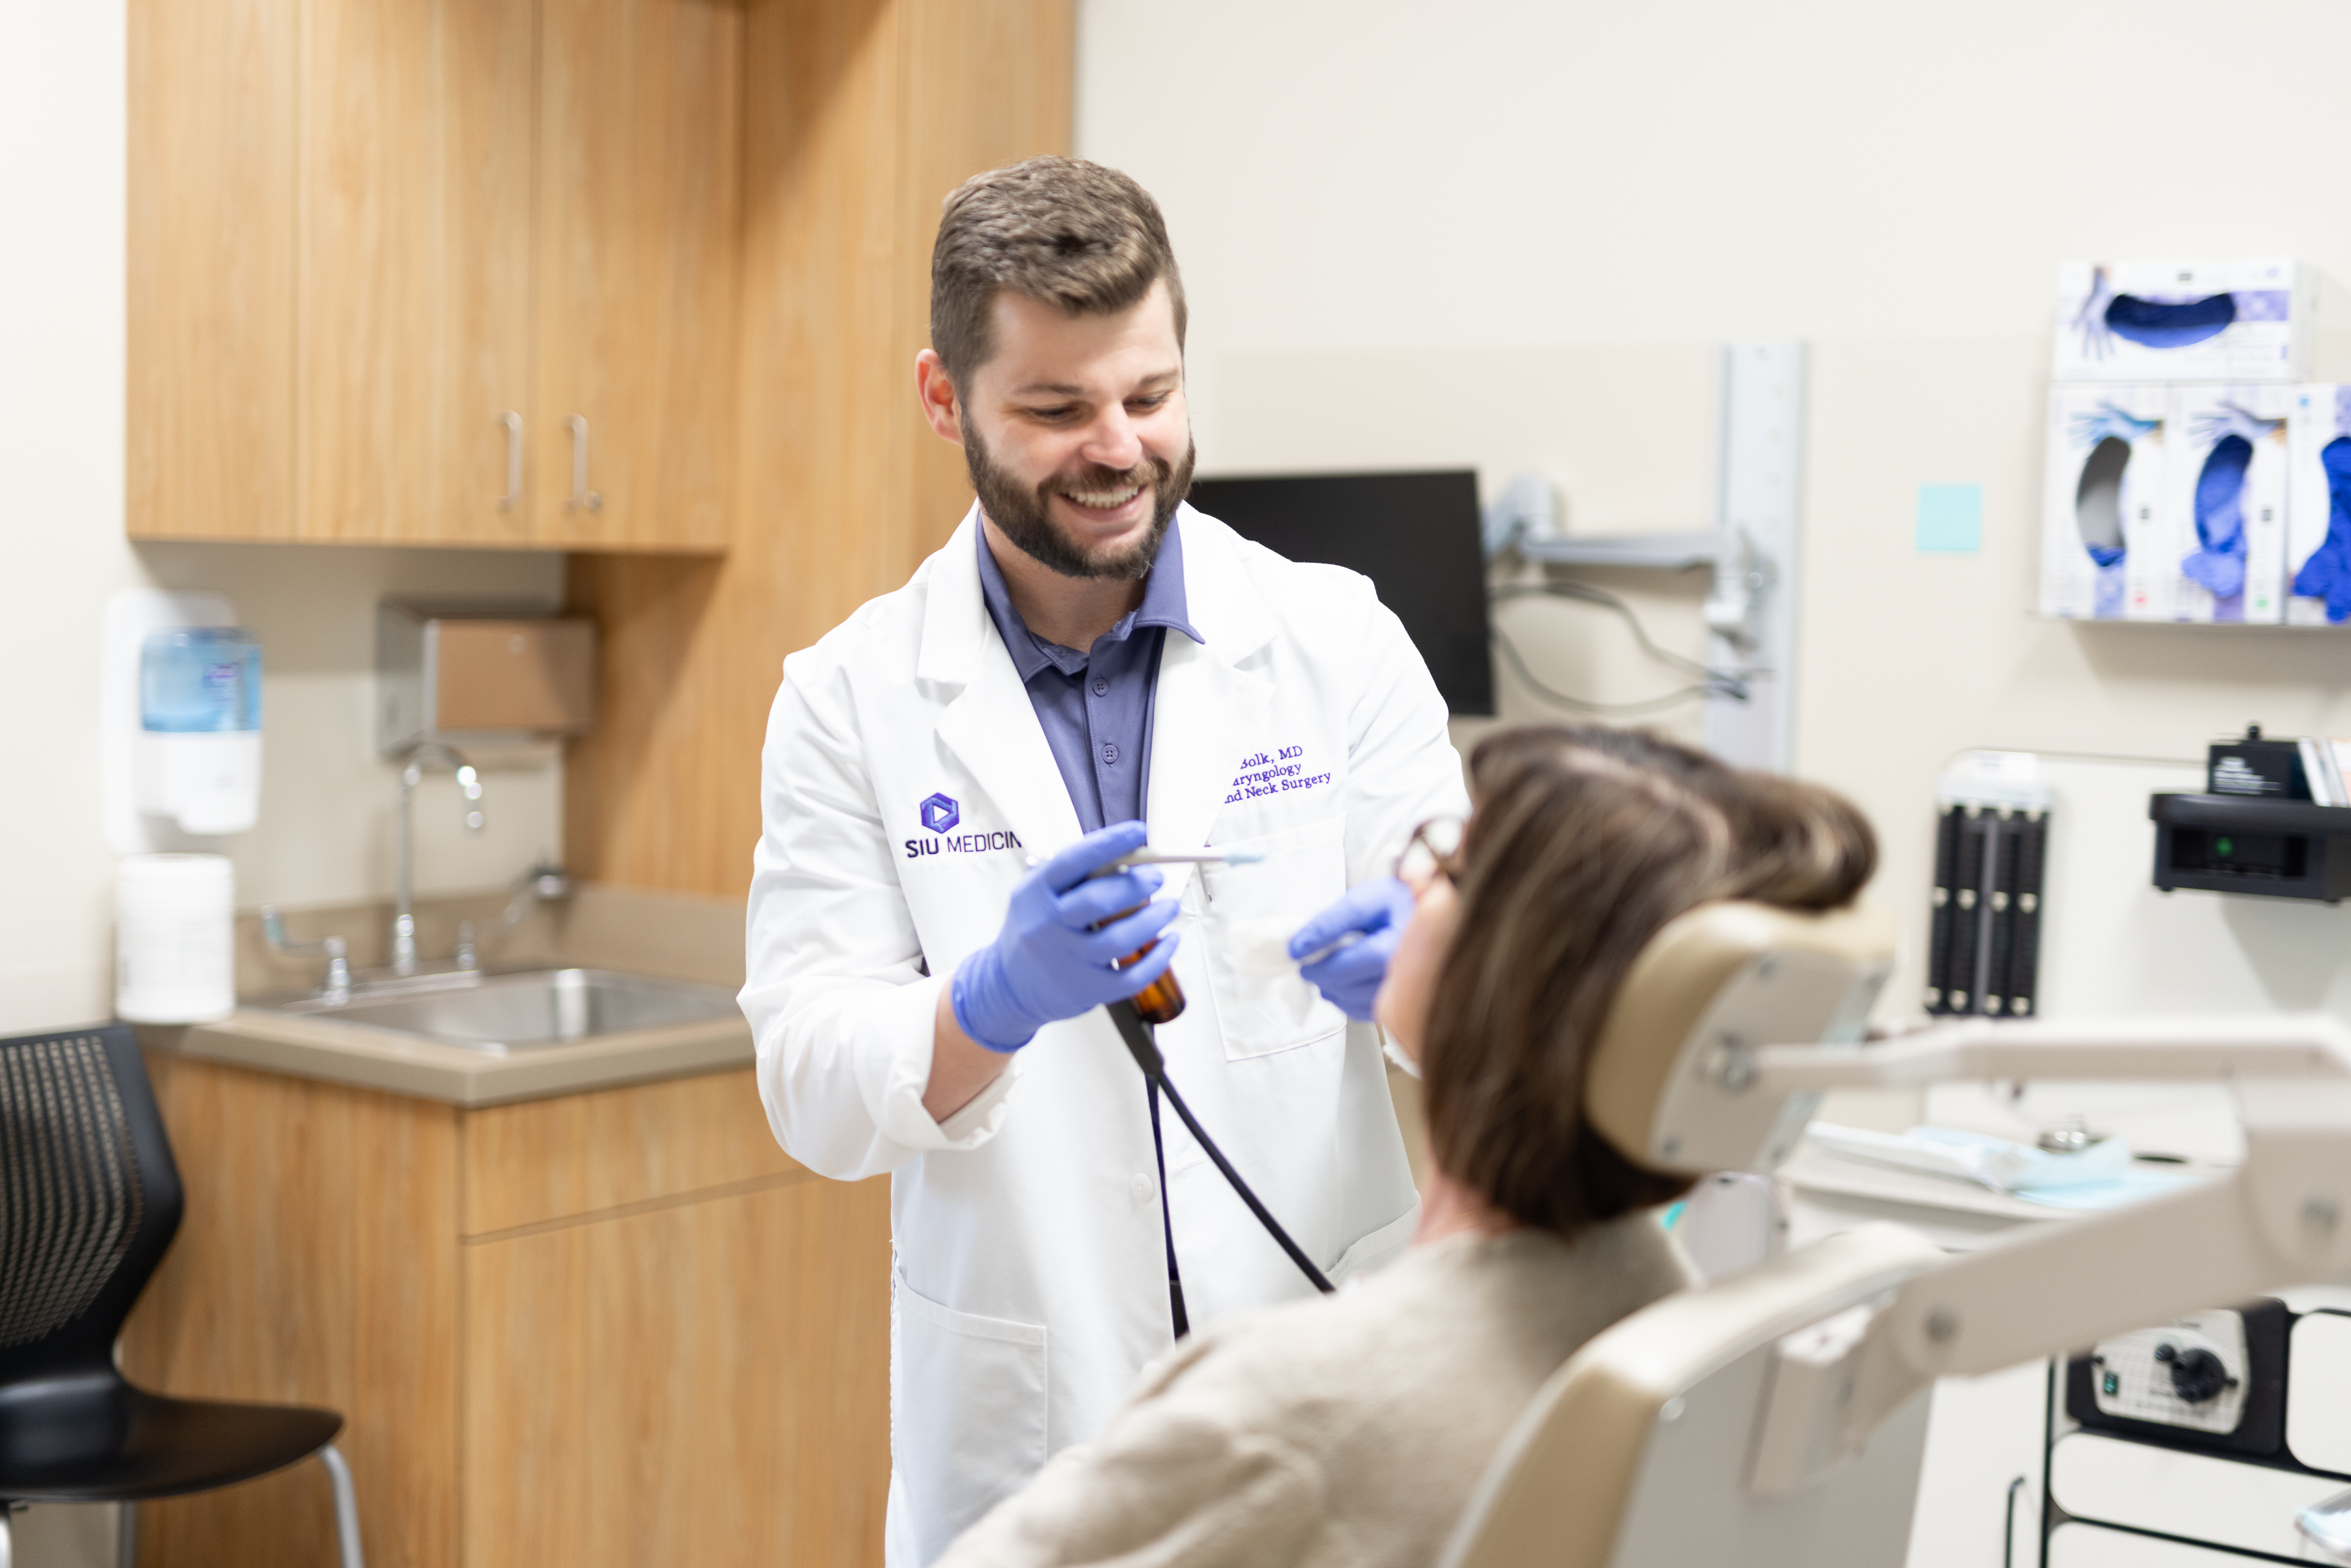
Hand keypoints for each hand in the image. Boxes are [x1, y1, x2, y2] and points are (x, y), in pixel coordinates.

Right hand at [950, 821, 1180, 1051]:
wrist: (1008, 986)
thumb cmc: (1036, 928)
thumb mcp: (1039, 893)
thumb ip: (1075, 874)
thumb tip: (1128, 852)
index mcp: (1035, 893)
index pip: (1073, 861)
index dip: (1109, 843)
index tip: (1138, 831)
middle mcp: (1047, 925)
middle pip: (1098, 901)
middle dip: (1135, 885)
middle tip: (1157, 878)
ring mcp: (1065, 960)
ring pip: (1119, 939)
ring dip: (1153, 920)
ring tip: (1170, 906)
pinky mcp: (1085, 989)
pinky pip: (1130, 977)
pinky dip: (1157, 958)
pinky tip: (1169, 942)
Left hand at [1287, 876, 1416, 1021]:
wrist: (1424, 912)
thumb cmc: (1396, 902)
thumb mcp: (1364, 900)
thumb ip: (1329, 922)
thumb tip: (1297, 948)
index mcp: (1397, 946)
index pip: (1350, 967)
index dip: (1320, 967)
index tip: (1300, 960)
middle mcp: (1406, 976)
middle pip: (1351, 989)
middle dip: (1323, 978)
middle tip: (1309, 966)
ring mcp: (1406, 994)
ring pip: (1356, 1004)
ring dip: (1333, 991)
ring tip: (1324, 972)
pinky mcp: (1401, 1003)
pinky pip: (1366, 1012)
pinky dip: (1346, 1001)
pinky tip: (1341, 984)